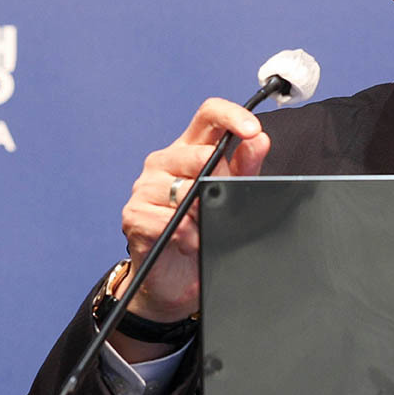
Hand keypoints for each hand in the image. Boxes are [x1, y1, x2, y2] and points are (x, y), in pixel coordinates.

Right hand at [111, 98, 269, 359]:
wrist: (179, 279)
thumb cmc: (206, 230)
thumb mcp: (233, 195)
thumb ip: (246, 167)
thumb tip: (259, 139)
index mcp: (192, 149)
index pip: (209, 115)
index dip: (232, 116)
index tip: (252, 131)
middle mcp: (165, 161)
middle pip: (197, 153)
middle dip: (220, 181)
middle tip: (223, 204)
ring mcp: (145, 186)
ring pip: (184, 190)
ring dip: (203, 214)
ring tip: (204, 228)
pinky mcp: (134, 215)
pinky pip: (168, 221)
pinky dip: (187, 235)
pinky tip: (189, 243)